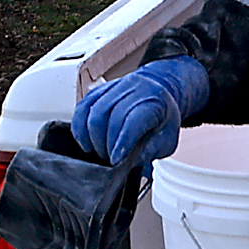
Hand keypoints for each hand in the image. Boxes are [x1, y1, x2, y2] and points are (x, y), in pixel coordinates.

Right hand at [71, 57, 213, 166]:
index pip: (132, 120)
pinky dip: (80, 127)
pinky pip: (82, 107)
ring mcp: (113, 87)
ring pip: (92, 110)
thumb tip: (130, 161)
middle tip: (108, 159)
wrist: (158, 90)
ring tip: (98, 151)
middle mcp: (132, 89)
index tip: (115, 160)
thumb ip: (150, 150)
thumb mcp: (167, 138)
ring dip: (91, 137)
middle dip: (105, 143)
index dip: (121, 142)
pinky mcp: (98, 90)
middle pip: (108, 115)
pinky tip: (86, 141)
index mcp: (153, 101)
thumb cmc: (163, 116)